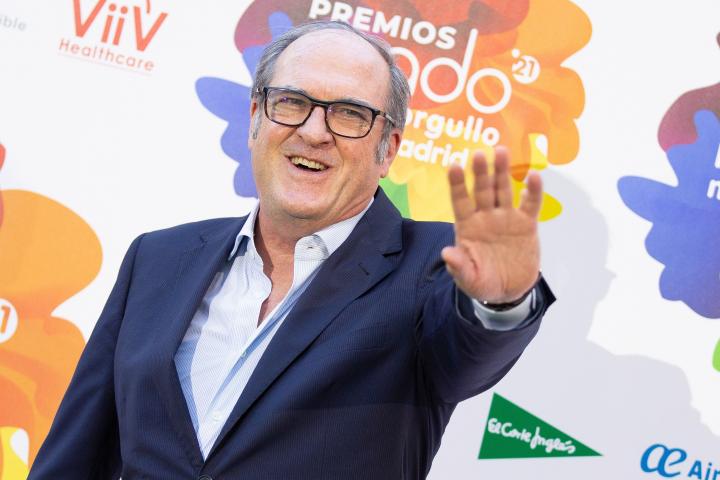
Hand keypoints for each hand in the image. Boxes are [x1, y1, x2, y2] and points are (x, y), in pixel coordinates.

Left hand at [441, 147, 541, 303]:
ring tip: (501, 152)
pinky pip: (530, 204)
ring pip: (504, 190)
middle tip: (479, 154)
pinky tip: (534, 176)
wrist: (509, 291)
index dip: (457, 184)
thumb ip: (459, 267)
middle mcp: (486, 217)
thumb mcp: (469, 279)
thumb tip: (446, 253)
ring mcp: (506, 218)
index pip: (460, 202)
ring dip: (503, 172)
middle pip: (483, 190)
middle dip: (481, 172)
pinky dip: (533, 191)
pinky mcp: (526, 224)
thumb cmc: (483, 283)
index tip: (454, 166)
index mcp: (468, 227)